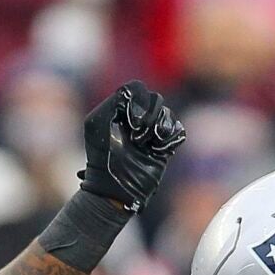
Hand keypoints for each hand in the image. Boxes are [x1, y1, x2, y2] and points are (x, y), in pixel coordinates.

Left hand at [79, 80, 185, 211]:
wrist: (115, 186)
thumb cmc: (101, 156)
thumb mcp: (97, 122)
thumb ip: (114, 100)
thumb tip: (137, 96)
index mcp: (122, 109)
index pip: (138, 89)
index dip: (136, 100)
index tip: (129, 121)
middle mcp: (138, 118)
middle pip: (155, 99)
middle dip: (147, 116)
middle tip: (136, 137)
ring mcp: (153, 132)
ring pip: (167, 114)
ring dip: (156, 129)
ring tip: (144, 145)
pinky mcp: (165, 146)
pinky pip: (178, 130)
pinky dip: (169, 139)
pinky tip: (156, 150)